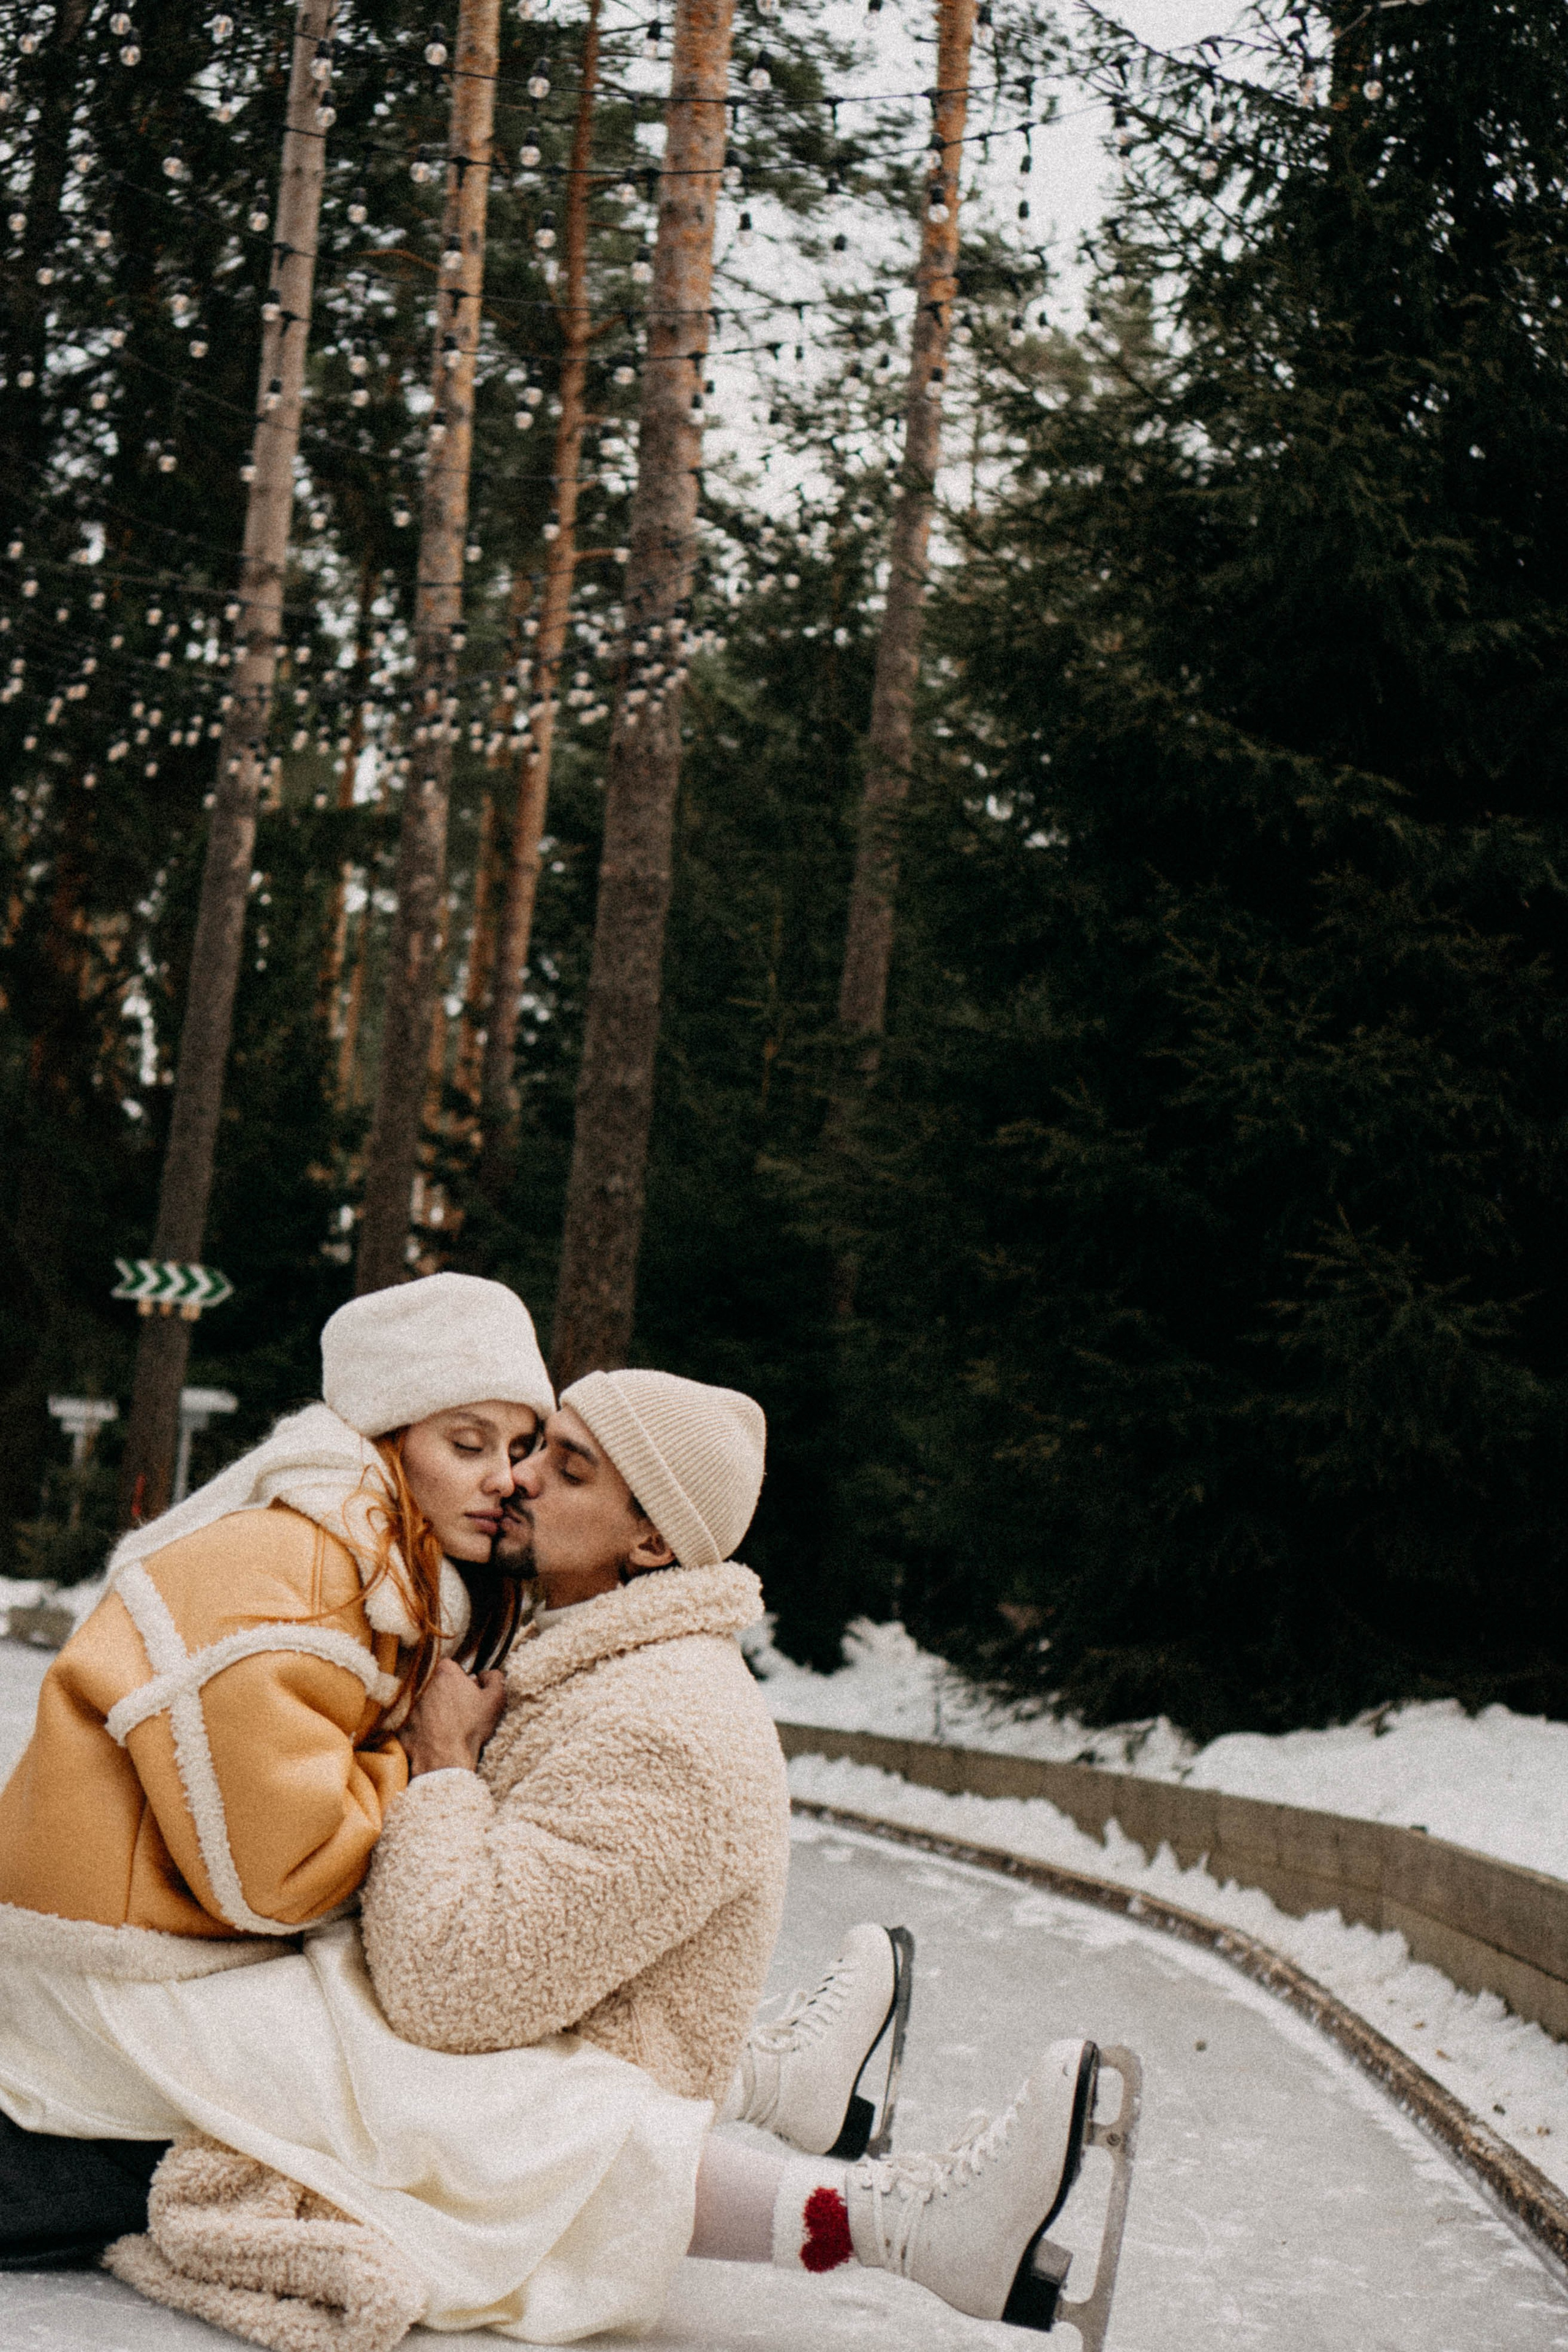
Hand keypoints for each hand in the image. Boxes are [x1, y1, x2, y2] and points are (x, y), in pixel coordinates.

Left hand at [397, 1661, 506, 1778]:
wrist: (444, 1759)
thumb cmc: (470, 1728)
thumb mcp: (495, 1700)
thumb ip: (495, 1678)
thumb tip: (486, 1674)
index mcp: (444, 1672)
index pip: (452, 1667)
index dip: (462, 1680)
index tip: (467, 1695)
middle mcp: (421, 1682)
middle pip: (436, 1683)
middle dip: (445, 1692)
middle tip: (457, 1712)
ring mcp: (407, 1702)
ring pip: (423, 1700)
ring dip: (432, 1708)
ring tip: (445, 1726)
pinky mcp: (399, 1721)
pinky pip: (410, 1719)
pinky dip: (419, 1725)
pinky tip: (431, 1736)